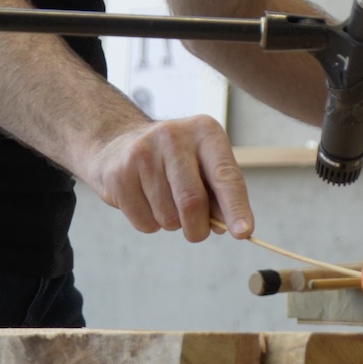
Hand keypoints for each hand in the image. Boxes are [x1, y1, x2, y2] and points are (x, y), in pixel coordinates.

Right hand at [80, 115, 253, 242]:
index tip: (244, 233)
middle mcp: (173, 136)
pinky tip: (146, 202)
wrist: (119, 143)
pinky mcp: (118, 175)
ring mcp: (142, 153)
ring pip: (167, 217)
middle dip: (198, 228)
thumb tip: (232, 226)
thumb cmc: (176, 160)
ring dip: (172, 224)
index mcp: (205, 131)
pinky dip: (151, 224)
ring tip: (166, 201)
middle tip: (198, 232)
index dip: (236, 207)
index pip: (225, 175)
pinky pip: (144, 223)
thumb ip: (222, 193)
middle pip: (192, 201)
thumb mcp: (205, 163)